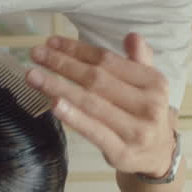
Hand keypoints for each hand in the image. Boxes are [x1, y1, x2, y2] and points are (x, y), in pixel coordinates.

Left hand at [25, 33, 173, 176]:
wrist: (159, 155)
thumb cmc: (145, 114)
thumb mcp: (149, 85)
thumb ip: (139, 60)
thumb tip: (131, 36)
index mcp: (154, 82)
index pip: (108, 60)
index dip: (77, 50)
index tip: (51, 42)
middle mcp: (149, 105)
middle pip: (96, 79)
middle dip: (62, 64)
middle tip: (36, 54)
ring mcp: (136, 130)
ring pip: (91, 103)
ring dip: (58, 87)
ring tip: (33, 76)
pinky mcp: (122, 152)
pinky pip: (94, 132)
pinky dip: (73, 117)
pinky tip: (54, 104)